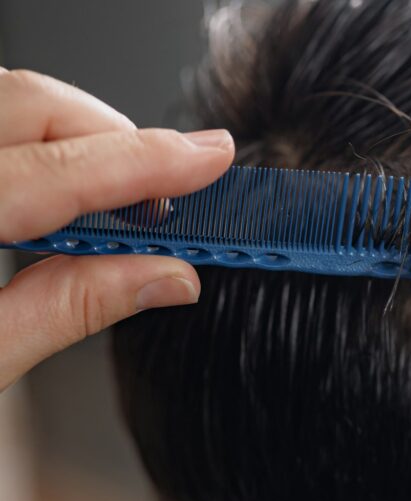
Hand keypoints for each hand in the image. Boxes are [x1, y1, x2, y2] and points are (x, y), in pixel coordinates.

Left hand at [0, 68, 233, 390]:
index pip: (61, 171)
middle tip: (164, 198)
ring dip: (75, 139)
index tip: (214, 159)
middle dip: (116, 138)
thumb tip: (167, 280)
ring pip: (11, 103)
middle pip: (34, 103)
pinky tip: (53, 195)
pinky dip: (37, 147)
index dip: (151, 163)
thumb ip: (65, 310)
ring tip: (113, 202)